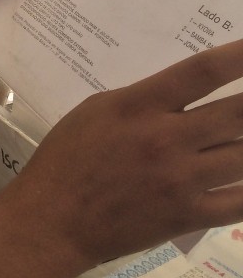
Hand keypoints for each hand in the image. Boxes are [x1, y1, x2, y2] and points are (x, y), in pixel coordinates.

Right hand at [0, 39, 242, 267]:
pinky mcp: (188, 216)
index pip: (202, 72)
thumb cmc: (67, 158)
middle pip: (238, 113)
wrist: (53, 220)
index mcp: (140, 105)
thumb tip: (190, 94)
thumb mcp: (98, 110)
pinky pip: (240, 202)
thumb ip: (146, 100)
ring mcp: (181, 180)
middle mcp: (166, 139)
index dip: (241, 56)